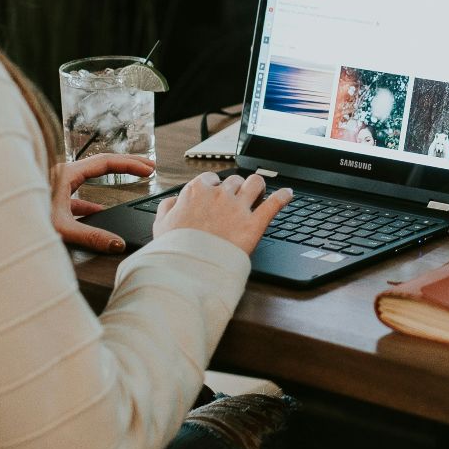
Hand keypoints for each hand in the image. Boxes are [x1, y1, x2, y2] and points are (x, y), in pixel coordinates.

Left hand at [52, 154, 155, 252]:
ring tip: (131, 180)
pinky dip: (94, 199)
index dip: (130, 164)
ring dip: (113, 177)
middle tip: (149, 166)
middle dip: (128, 163)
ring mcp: (57, 185)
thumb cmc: (24, 219)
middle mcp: (62, 174)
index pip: (106, 162)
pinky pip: (79, 193)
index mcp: (66, 173)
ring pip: (91, 176)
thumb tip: (118, 243)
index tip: (148, 169)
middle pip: (102, 163)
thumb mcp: (62, 228)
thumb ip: (91, 236)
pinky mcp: (54, 198)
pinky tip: (99, 211)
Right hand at [153, 171, 290, 254]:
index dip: (215, 187)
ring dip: (258, 186)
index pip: (211, 179)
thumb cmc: (174, 249)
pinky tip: (288, 194)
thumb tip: (174, 201)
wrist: (188, 269)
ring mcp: (238, 208)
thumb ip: (167, 207)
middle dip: (237, 188)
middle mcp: (219, 194)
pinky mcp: (254, 224)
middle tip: (238, 199)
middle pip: (234, 181)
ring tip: (260, 192)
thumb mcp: (160, 225)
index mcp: (197, 191)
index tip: (217, 194)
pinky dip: (283, 196)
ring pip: (255, 183)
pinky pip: (275, 203)